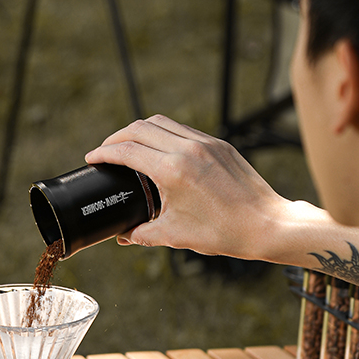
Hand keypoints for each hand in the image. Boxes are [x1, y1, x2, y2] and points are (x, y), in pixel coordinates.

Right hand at [84, 114, 289, 260]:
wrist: (267, 225)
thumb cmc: (224, 232)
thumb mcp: (175, 235)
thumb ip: (143, 233)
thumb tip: (124, 235)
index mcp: (173, 170)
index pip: (127, 150)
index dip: (103, 153)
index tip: (91, 158)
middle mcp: (189, 149)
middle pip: (140, 127)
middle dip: (117, 137)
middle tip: (105, 150)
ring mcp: (206, 143)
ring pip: (162, 123)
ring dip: (140, 131)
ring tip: (129, 146)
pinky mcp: (220, 145)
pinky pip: (183, 130)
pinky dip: (163, 135)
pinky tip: (159, 151)